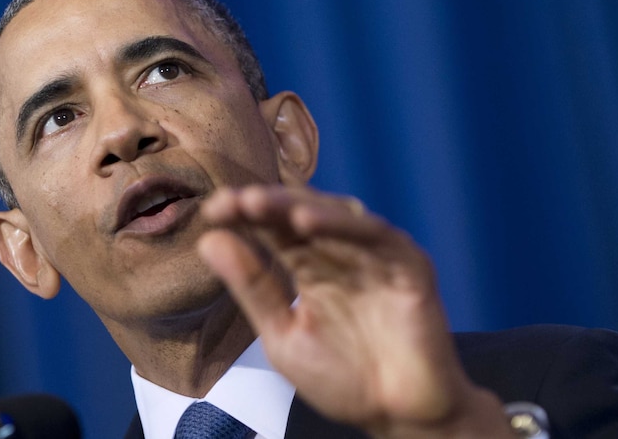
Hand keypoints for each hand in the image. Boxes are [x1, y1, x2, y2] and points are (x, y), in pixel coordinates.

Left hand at [197, 185, 510, 437]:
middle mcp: (342, 255)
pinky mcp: (408, 265)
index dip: (244, 216)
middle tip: (233, 201)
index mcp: (311, 269)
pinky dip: (342, 225)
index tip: (212, 212)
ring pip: (335, 217)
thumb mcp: (283, 335)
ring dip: (296, 206)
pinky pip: (376, 236)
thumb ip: (253, 288)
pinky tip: (307, 221)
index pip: (274, 230)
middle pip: (301, 215)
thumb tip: (209, 241)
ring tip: (259, 203)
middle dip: (265, 205)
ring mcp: (376, 257)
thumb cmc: (344, 379)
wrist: (399, 416)